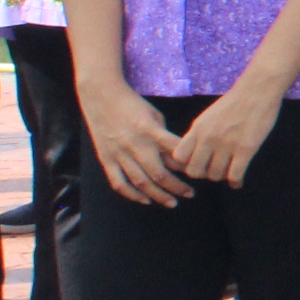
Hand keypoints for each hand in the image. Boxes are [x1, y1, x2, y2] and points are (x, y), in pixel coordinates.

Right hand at [79, 77, 189, 206]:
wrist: (101, 96)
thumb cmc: (133, 105)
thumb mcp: (155, 115)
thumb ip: (165, 137)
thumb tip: (178, 159)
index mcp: (151, 131)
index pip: (175, 153)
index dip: (189, 165)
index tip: (198, 172)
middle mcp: (136, 145)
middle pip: (160, 174)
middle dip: (177, 187)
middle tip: (190, 194)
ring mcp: (119, 154)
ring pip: (141, 183)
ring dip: (158, 196)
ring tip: (172, 202)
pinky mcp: (106, 159)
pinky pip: (119, 183)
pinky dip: (132, 195)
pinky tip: (145, 200)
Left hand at [165, 84, 282, 190]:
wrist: (257, 91)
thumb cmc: (234, 102)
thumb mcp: (208, 116)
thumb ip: (199, 134)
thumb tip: (194, 153)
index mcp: (197, 129)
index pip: (179, 157)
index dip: (186, 164)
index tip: (197, 163)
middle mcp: (208, 138)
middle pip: (195, 171)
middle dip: (203, 174)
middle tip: (213, 170)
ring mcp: (227, 144)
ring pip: (215, 175)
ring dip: (221, 177)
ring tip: (227, 173)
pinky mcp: (245, 149)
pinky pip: (234, 175)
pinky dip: (235, 182)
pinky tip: (237, 181)